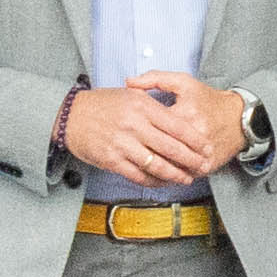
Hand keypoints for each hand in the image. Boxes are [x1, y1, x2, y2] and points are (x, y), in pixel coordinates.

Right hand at [62, 84, 227, 187]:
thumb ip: (153, 105)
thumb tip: (177, 121)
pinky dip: (153, 181)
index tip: (206, 147)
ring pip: (157, 164)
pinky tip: (162, 182)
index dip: (194, 140)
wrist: (70, 115)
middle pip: (171, 147)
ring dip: (175, 174)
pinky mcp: (112, 160)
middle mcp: (134, 125)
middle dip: (191, 159)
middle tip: (203, 165)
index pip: (176, 126)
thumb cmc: (102, 104)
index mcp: (142, 106)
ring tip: (186, 178)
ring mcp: (123, 144)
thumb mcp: (130, 94)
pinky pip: (138, 175)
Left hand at [127, 72, 252, 172]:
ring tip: (138, 163)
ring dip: (153, 168)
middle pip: (159, 150)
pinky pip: (183, 176)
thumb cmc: (208, 99)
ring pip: (170, 167)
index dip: (136, 130)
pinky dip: (170, 176)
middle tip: (125, 150)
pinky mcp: (207, 167)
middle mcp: (194, 136)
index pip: (152, 126)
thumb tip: (128, 82)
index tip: (124, 129)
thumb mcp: (183, 82)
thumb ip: (154, 79)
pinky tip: (156, 173)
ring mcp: (201, 155)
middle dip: (140, 151)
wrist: (240, 118)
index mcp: (185, 114)